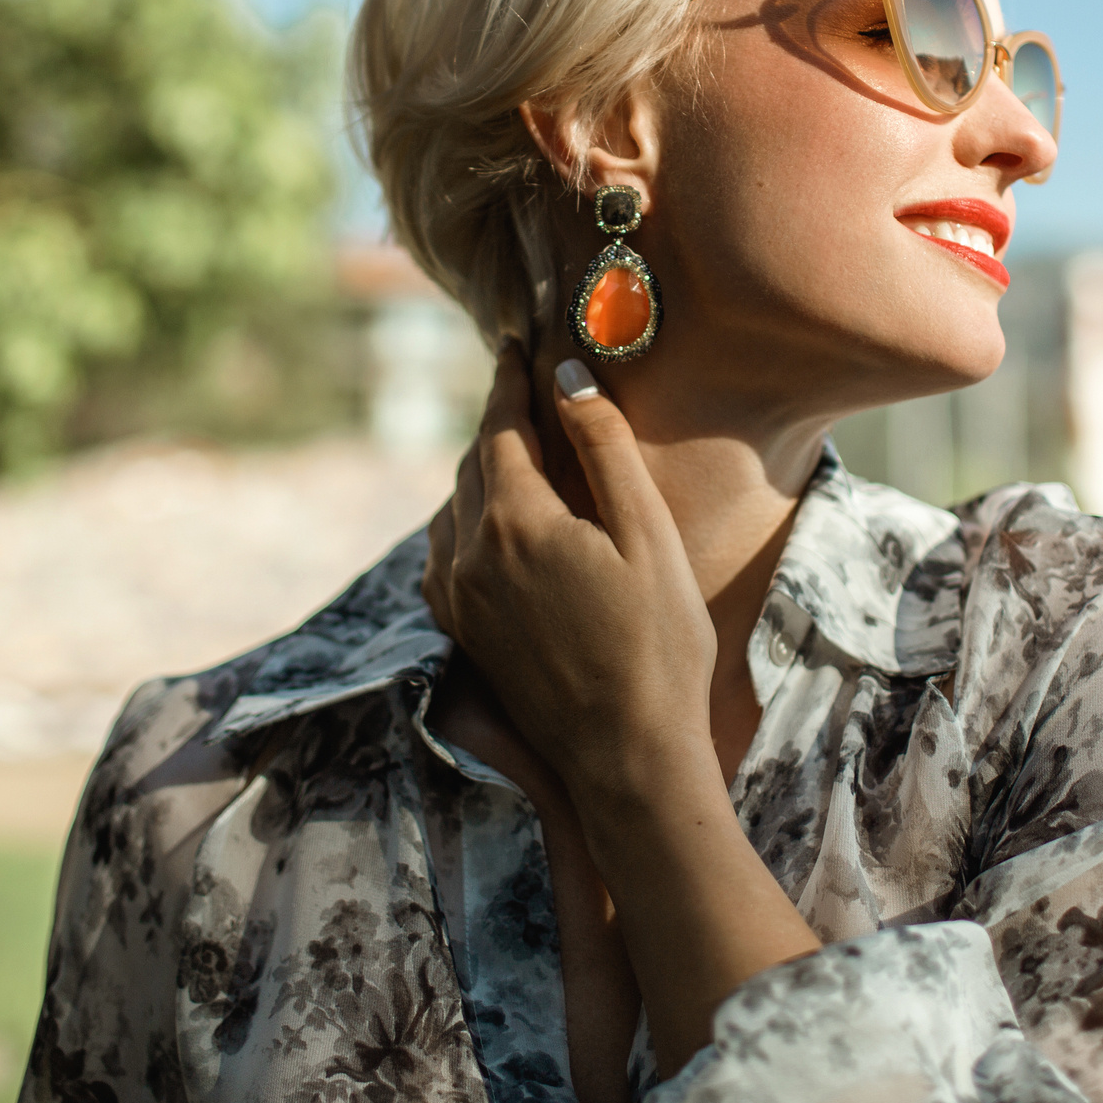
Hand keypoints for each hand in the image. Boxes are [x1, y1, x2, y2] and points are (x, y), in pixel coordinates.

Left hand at [422, 345, 717, 800]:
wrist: (627, 758)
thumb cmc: (658, 645)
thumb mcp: (646, 536)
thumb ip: (604, 449)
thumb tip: (567, 379)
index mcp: (516, 523)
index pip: (499, 428)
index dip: (509, 381)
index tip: (514, 344)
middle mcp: (470, 558)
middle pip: (473, 465)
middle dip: (497, 423)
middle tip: (521, 389)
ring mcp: (459, 602)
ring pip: (454, 510)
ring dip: (479, 473)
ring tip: (514, 451)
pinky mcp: (464, 636)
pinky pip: (445, 557)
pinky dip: (464, 523)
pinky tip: (490, 527)